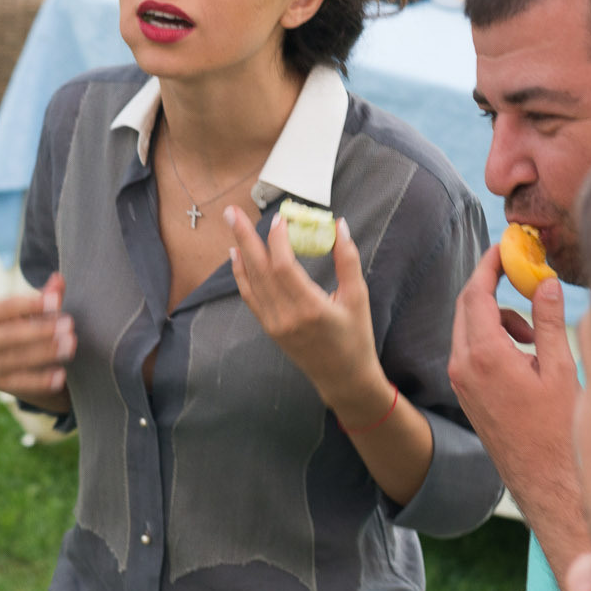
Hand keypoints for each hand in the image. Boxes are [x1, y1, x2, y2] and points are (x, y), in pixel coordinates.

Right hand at [0, 273, 73, 411]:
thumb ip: (43, 296)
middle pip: (9, 335)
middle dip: (41, 330)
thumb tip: (59, 280)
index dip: (30, 304)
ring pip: (16, 360)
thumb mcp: (24, 310)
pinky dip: (41, 380)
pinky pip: (20, 384)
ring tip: (71, 345)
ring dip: (45, 353)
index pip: (4, 307)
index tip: (57, 301)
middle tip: (69, 325)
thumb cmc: (13, 325)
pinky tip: (61, 375)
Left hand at [226, 207, 386, 423]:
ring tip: (231, 223)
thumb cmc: (356, 337)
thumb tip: (340, 225)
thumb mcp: (359, 298)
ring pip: (252, 281)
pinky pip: (250, 296)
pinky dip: (242, 274)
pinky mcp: (269, 328)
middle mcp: (286, 316)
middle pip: (259, 270)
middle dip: (245, 237)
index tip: (280, 218)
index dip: (278, 240)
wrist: (343, 379)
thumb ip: (348, 260)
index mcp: (311, 308)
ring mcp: (274, 323)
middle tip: (232, 212)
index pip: (283, 267)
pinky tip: (237, 254)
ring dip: (241, 250)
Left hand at [448, 246, 578, 519]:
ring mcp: (461, 380)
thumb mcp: (560, 369)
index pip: (475, 292)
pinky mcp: (466, 392)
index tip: (506, 246)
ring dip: (498, 316)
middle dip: (492, 285)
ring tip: (534, 334)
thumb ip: (549, 321)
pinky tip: (525, 354)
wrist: (544, 479)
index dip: (490, 264)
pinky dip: (494, 338)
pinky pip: (471, 349)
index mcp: (484, 355)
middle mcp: (463, 365)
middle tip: (522, 275)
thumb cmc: (557, 429)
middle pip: (466, 305)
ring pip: (469, 327)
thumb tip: (545, 282)